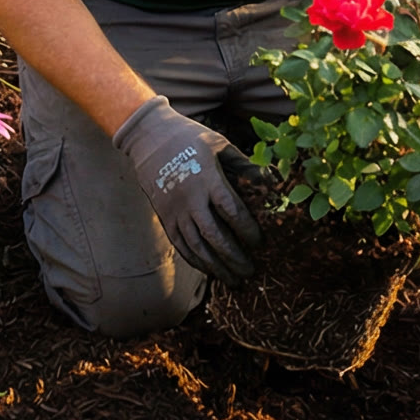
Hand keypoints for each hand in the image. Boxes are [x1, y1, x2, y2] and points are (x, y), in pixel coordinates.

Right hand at [113, 97, 266, 287]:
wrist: (148, 137)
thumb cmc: (190, 138)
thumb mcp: (220, 144)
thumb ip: (245, 166)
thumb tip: (271, 182)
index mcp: (207, 178)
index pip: (231, 210)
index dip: (248, 229)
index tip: (261, 242)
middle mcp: (189, 198)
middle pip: (213, 235)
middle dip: (234, 256)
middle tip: (251, 271)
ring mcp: (174, 210)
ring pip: (195, 246)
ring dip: (216, 266)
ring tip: (234, 281)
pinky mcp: (164, 217)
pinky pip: (180, 245)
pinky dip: (196, 261)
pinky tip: (211, 271)